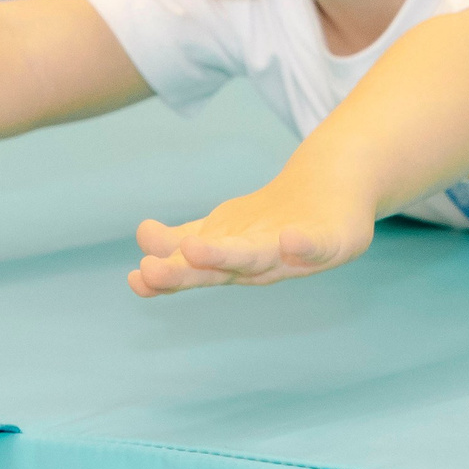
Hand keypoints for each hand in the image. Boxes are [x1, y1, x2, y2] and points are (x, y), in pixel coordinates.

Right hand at [130, 163, 376, 295]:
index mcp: (228, 261)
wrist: (333, 190)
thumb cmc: (272, 220)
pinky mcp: (327, 240)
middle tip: (148, 272)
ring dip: (226, 257)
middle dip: (184, 272)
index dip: (166, 277)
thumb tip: (140, 236)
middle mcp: (257, 263)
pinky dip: (301, 244)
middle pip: (218, 269)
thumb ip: (181, 239)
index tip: (134, 278)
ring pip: (256, 258)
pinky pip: (314, 245)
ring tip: (192, 248)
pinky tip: (289, 238)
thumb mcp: (222, 230)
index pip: (194, 271)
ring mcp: (291, 252)